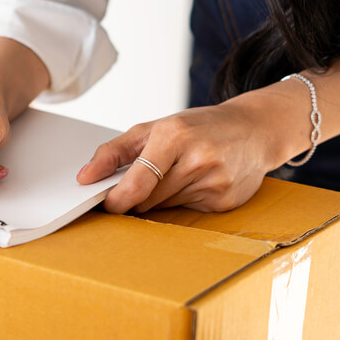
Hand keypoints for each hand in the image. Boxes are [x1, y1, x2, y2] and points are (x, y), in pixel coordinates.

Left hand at [77, 103, 274, 212]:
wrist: (254, 129)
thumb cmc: (197, 128)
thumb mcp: (152, 128)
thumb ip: (113, 151)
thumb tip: (84, 177)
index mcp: (174, 136)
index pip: (136, 182)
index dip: (116, 199)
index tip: (106, 203)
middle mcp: (197, 159)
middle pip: (147, 199)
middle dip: (137, 195)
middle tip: (144, 180)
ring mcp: (215, 182)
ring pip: (164, 207)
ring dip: (160, 198)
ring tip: (176, 173)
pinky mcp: (225, 201)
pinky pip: (187, 212)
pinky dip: (183, 201)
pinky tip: (197, 181)